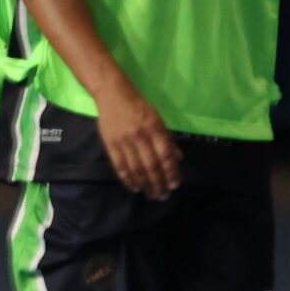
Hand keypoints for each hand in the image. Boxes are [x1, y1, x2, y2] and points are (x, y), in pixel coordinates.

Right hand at [99, 85, 180, 199]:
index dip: (171, 172)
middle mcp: (140, 136)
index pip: (166, 155)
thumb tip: (178, 158)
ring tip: (151, 195)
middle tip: (163, 196)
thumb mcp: (158, 118)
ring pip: (137, 169)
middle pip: (151, 166)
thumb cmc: (138, 106)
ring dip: (145, 184)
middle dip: (159, 183)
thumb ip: (167, 138)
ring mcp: (124, 141)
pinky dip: (128, 179)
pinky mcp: (111, 144)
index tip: (175, 185)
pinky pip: (120, 166)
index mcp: (155, 129)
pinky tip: (135, 188)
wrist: (113, 94)